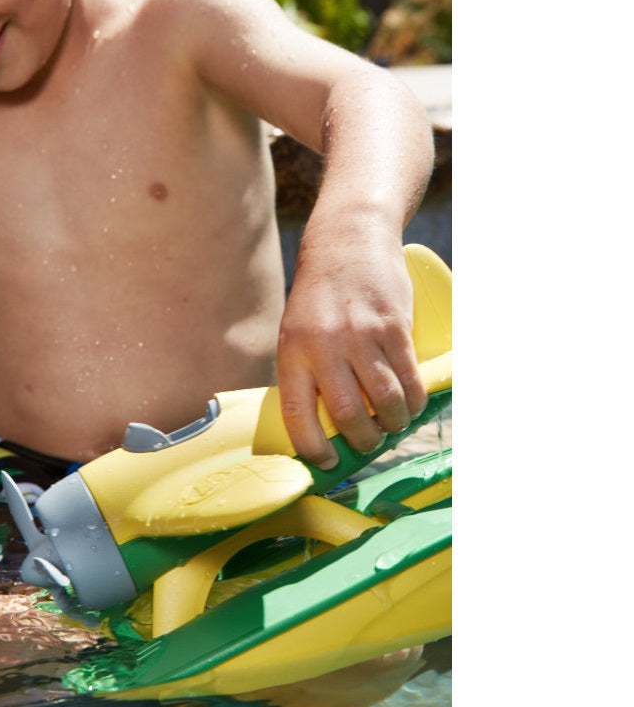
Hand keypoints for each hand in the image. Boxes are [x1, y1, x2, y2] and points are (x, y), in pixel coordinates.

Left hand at [276, 239, 427, 468]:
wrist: (346, 243)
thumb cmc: (318, 297)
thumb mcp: (295, 333)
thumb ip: (307, 372)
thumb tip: (322, 424)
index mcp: (292, 353)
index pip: (298, 415)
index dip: (313, 448)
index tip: (325, 463)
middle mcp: (324, 346)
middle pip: (348, 414)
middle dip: (363, 441)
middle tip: (368, 443)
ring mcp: (361, 336)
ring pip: (384, 400)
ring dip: (392, 424)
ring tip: (391, 425)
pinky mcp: (393, 327)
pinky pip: (409, 377)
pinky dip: (414, 401)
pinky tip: (412, 406)